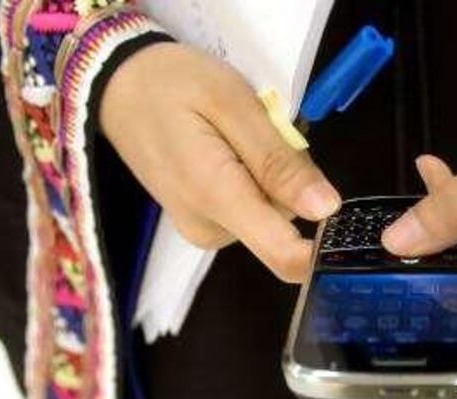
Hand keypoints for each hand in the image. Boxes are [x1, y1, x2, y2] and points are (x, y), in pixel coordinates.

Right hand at [100, 42, 340, 281]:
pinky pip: (252, 208)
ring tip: (237, 136)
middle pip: (286, 222)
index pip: (284, 256)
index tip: (341, 217)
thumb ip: (279, 161)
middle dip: (290, 179)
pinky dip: (254, 180)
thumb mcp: (233, 105)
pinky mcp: (203, 223)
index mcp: (218, 200)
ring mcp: (205, 230)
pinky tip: (229, 151)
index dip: (323, 246)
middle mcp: (212, 231)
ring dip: (271, 176)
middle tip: (261, 132)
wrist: (116, 85)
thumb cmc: (173, 84)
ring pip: (272, 213)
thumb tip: (326, 209)